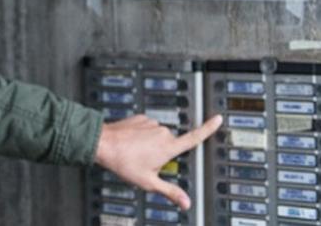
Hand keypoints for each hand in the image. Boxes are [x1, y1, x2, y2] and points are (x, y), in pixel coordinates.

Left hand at [94, 114, 222, 209]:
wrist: (102, 143)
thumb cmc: (123, 162)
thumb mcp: (148, 182)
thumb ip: (169, 191)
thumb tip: (186, 203)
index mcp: (169, 146)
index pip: (195, 137)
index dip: (208, 128)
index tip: (218, 119)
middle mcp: (163, 132)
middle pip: (171, 143)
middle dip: (163, 153)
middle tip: (147, 162)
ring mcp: (151, 123)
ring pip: (157, 136)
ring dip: (151, 144)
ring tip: (135, 153)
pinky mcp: (140, 118)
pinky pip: (146, 128)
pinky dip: (142, 135)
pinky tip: (131, 143)